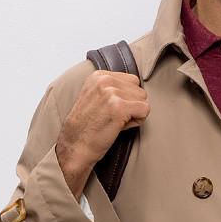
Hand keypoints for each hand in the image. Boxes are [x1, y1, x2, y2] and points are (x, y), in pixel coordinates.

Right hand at [55, 71, 148, 199]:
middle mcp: (105, 80)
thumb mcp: (95, 97)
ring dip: (133, 114)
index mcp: (99, 75)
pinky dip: (137, 122)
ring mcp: (112, 93)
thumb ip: (112, 88)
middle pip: (139, 90)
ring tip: (115, 122)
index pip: (132, 80)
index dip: (126, 98)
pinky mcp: (120, 107)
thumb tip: (136, 88)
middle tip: (113, 118)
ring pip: (143, 100)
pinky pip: (145, 110)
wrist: (75, 146)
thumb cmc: (87, 127)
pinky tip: (120, 127)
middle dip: (131, 106)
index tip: (110, 109)